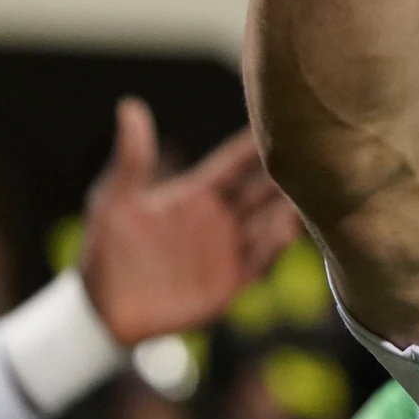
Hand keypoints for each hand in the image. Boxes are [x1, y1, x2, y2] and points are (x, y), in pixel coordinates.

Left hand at [80, 98, 300, 346]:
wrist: (103, 313)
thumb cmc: (104, 251)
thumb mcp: (112, 201)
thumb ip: (131, 160)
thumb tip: (130, 105)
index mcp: (196, 194)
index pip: (236, 163)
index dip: (256, 143)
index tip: (284, 118)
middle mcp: (219, 218)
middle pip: (263, 190)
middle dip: (288, 173)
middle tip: (316, 151)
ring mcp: (227, 250)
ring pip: (269, 223)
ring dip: (289, 208)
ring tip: (310, 191)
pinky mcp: (230, 282)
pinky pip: (260, 261)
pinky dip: (275, 246)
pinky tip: (287, 230)